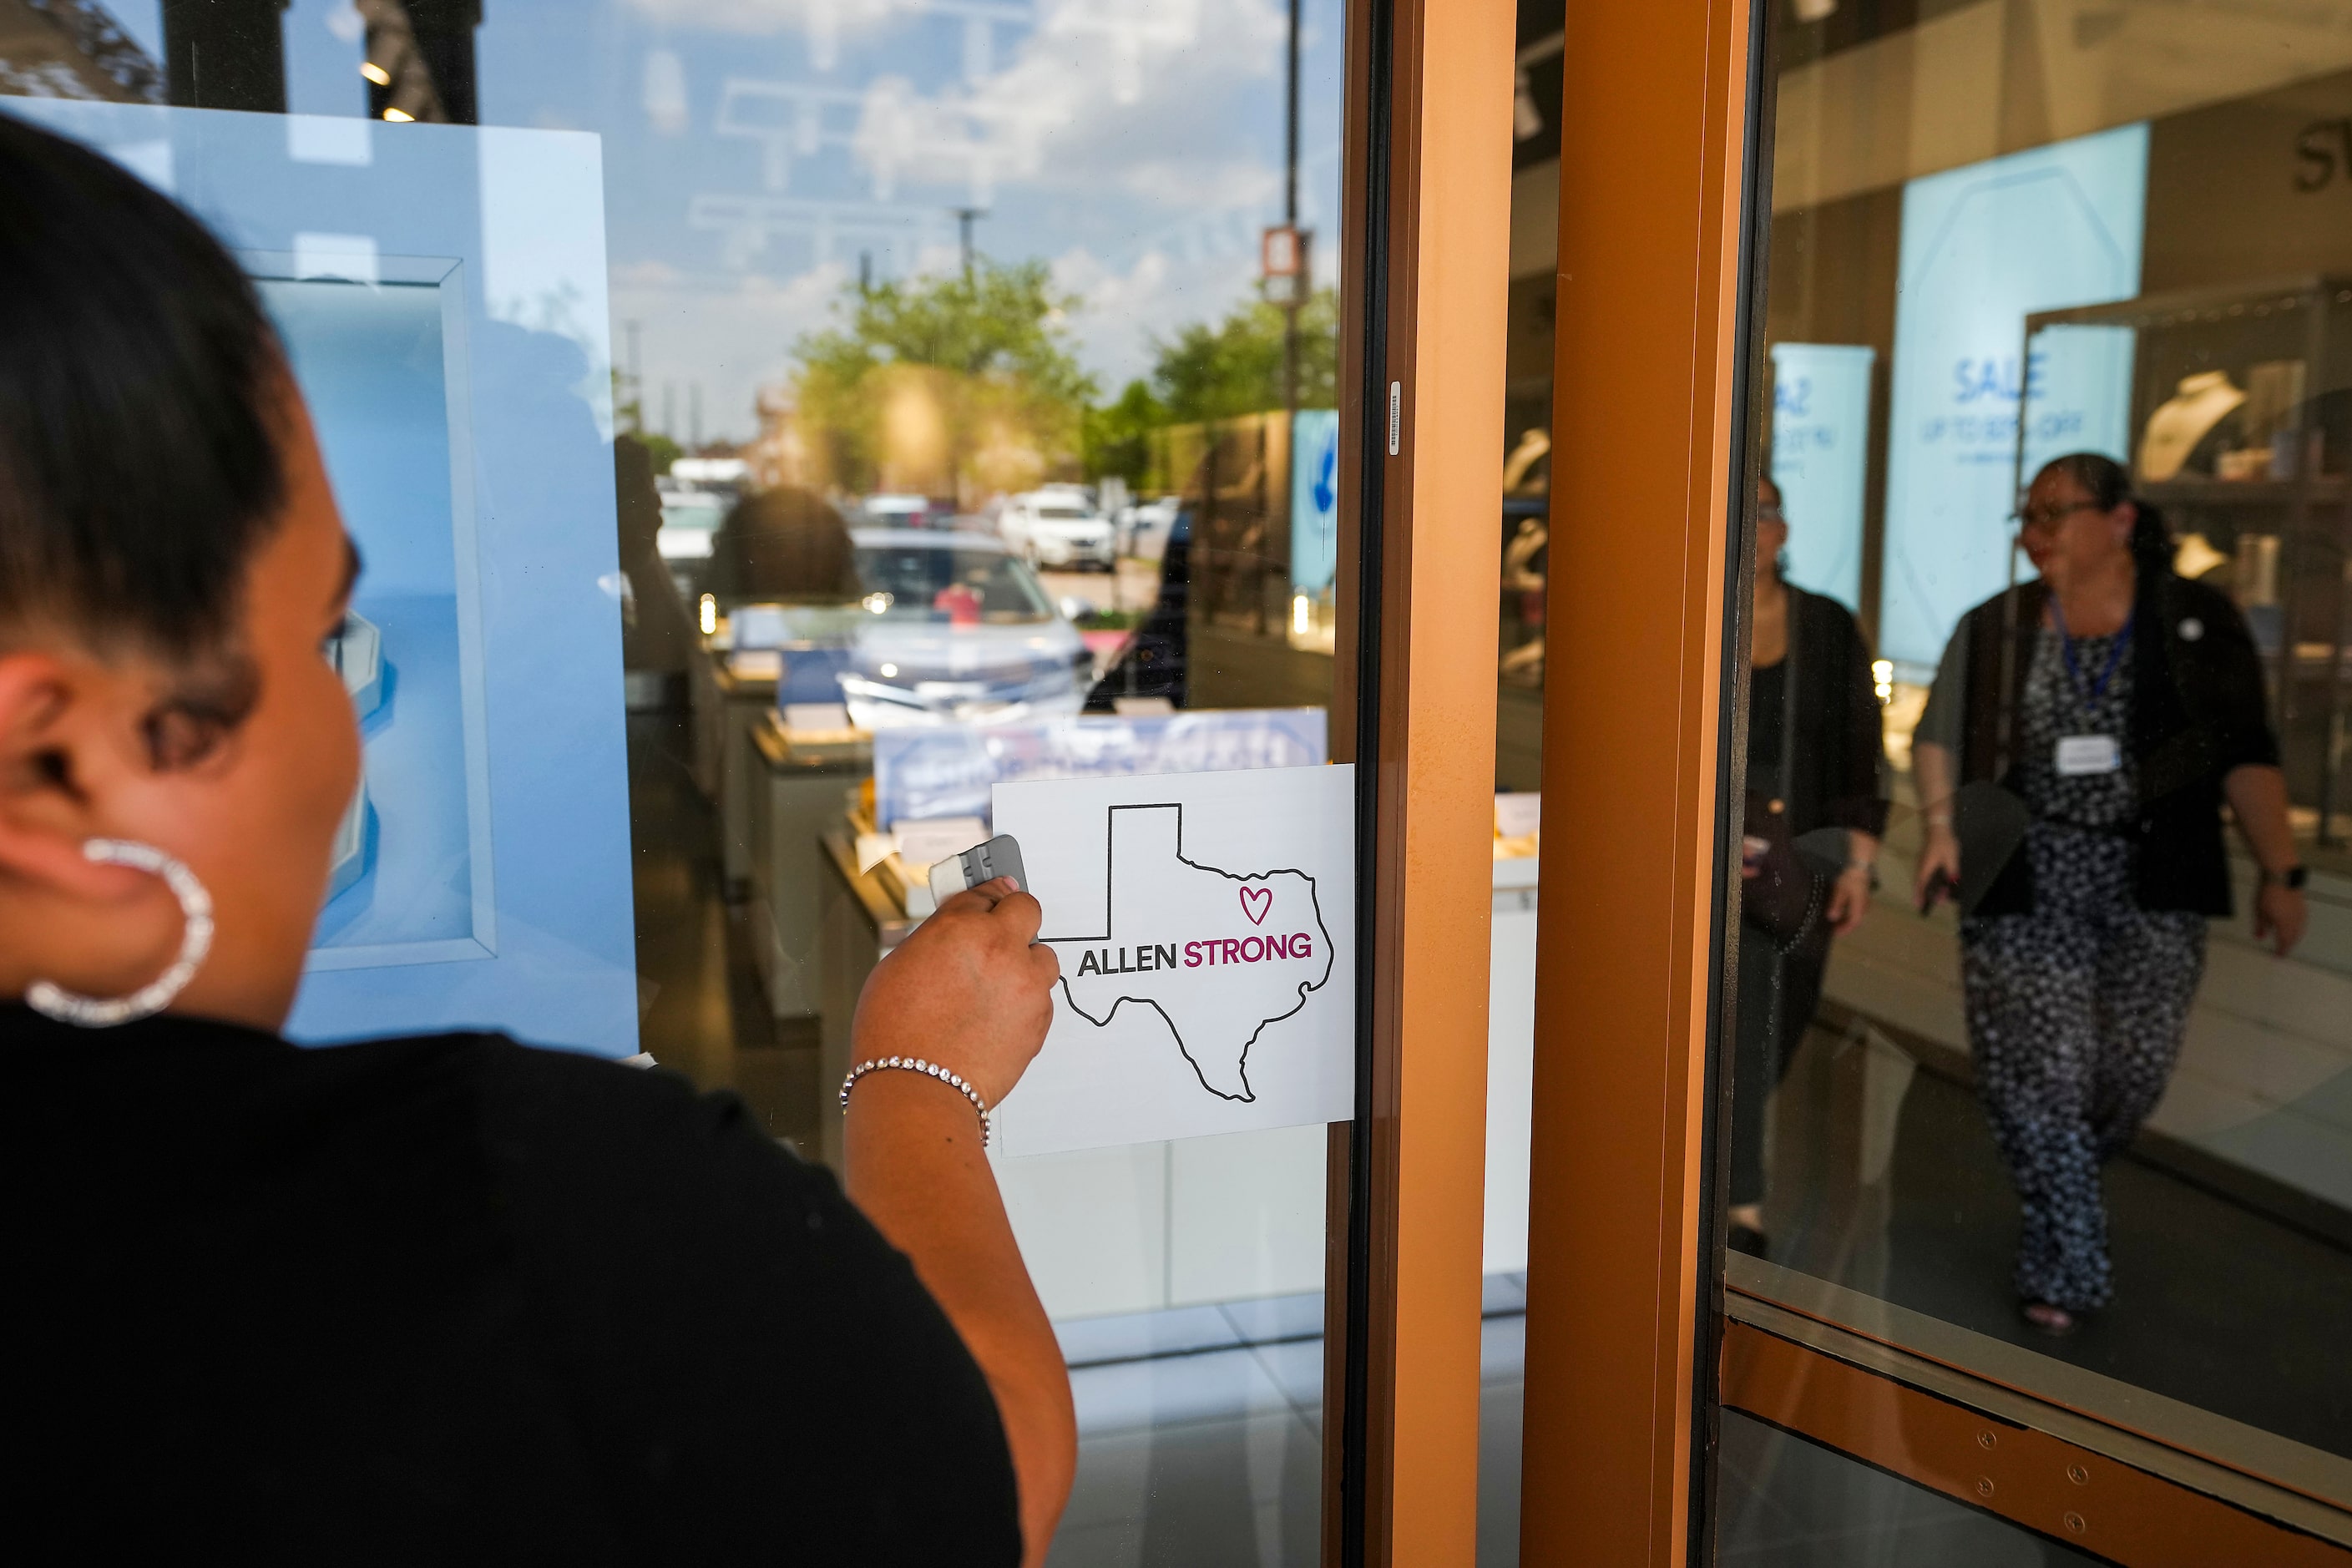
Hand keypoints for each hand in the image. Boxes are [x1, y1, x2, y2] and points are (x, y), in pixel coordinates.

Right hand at [853, 878, 1060, 1106]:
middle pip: (1027, 908)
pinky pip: (1043, 997)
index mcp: (960, 927)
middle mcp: (999, 947)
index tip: (989, 900)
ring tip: (996, 988)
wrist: (917, 1088)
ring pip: (1043, 955)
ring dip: (1025, 964)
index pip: (985, 893)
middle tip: (1001, 933)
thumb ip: (936, 938)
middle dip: (1014, 917)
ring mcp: (1025, 983)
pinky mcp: (1040, 1017)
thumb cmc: (895, 1035)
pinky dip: (1025, 1002)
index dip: (983, 900)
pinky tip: (997, 1019)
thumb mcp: (898, 966)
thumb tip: (953, 931)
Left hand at [1827, 863, 1873, 933]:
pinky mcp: (1863, 896)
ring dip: (1847, 919)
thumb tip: (1832, 918)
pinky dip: (1849, 912)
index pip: (1853, 923)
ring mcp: (1865, 901)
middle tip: (1834, 928)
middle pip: (1855, 920)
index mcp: (1859, 907)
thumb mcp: (1840, 892)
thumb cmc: (1850, 880)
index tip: (1835, 933)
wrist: (1860, 867)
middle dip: (1845, 925)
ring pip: (1856, 914)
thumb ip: (1836, 906)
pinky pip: (1856, 908)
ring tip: (1836, 920)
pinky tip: (1842, 910)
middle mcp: (1864, 907)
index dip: (1844, 929)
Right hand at [1914, 826, 1959, 912]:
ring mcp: (1923, 862)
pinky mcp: (1926, 859)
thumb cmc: (1945, 843)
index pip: (1921, 884)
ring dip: (1928, 887)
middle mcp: (1922, 866)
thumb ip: (1952, 872)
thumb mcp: (1951, 858)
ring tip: (1937, 894)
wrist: (1939, 827)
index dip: (1920, 895)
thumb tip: (1952, 883)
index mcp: (1927, 867)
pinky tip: (1937, 882)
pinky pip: (1926, 873)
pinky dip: (1930, 880)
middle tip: (1935, 902)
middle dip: (1926, 894)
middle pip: (1921, 883)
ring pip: (1923, 878)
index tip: (1918, 905)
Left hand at [2254, 882, 2307, 957]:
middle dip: (2288, 946)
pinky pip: (2302, 922)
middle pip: (2293, 938)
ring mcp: (2300, 913)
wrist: (2281, 875)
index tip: (2278, 956)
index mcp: (2284, 924)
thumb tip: (2259, 937)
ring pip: (2299, 931)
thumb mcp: (2259, 911)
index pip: (2284, 942)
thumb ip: (2260, 926)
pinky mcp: (2302, 906)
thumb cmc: (2268, 892)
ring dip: (2294, 938)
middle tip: (2283, 951)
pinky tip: (2294, 927)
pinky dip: (2298, 928)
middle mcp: (2295, 921)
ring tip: (2288, 941)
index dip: (2281, 951)